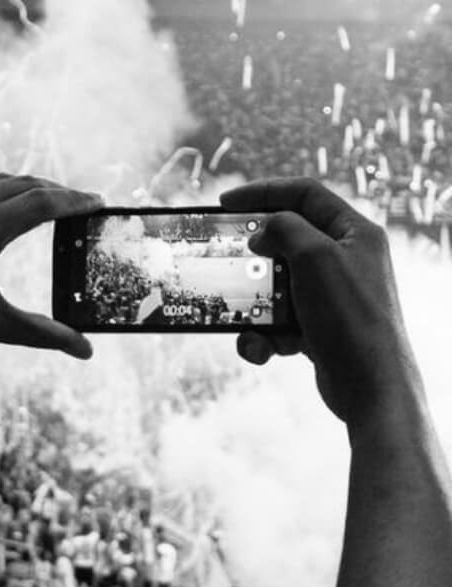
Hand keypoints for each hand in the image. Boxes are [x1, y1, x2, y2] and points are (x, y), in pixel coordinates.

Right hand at [220, 177, 417, 423]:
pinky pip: (278, 323)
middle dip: (253, 259)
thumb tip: (262, 232)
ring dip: (253, 308)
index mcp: (354, 232)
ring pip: (275, 289)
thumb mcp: (314, 257)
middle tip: (227, 261)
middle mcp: (345, 260)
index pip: (304, 195)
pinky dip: (265, 337)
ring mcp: (331, 297)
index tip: (225, 203)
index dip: (263, 192)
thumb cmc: (349, 316)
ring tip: (247, 325)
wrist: (369, 385)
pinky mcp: (318, 329)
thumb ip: (284, 230)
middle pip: (286, 243)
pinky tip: (265, 350)